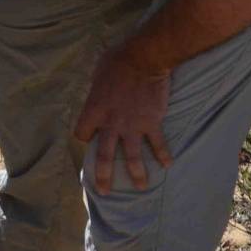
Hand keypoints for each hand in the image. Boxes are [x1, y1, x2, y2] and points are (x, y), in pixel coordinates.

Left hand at [73, 46, 172, 194]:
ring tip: (141, 187)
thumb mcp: (98, 75)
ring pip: (132, 158)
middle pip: (104, 156)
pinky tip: (168, 165)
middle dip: (103, 176)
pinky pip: (158, 144)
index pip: (82, 132)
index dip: (85, 136)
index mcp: (94, 110)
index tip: (89, 137)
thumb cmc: (117, 61)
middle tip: (104, 191)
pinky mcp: (152, 123)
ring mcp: (133, 125)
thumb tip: (97, 94)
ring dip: (137, 174)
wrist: (144, 59)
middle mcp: (111, 123)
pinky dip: (163, 155)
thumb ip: (97, 91)